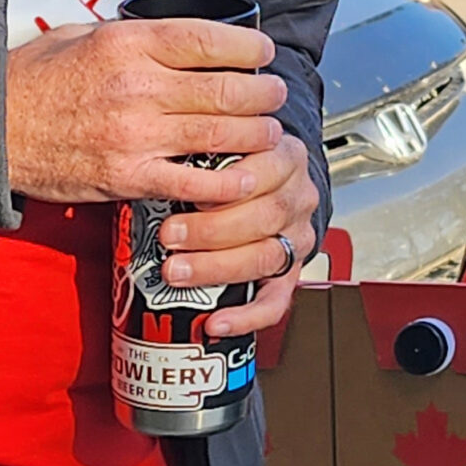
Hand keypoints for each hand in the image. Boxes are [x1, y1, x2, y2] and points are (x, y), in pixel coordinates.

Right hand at [5, 18, 286, 203]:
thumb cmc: (36, 77)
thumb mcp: (83, 33)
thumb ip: (136, 35)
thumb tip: (184, 34)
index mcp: (128, 43)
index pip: (209, 39)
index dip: (249, 46)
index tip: (264, 51)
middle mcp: (138, 86)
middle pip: (228, 88)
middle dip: (264, 92)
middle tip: (276, 94)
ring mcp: (135, 134)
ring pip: (221, 133)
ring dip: (257, 134)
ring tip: (269, 133)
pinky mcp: (129, 176)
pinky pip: (194, 181)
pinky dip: (227, 183)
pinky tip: (245, 179)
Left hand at [153, 132, 320, 337]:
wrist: (268, 187)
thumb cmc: (241, 166)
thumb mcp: (230, 144)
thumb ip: (211, 148)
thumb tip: (168, 154)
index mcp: (287, 158)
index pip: (266, 169)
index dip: (230, 186)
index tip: (194, 194)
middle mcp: (297, 199)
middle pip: (265, 215)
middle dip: (212, 230)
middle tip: (170, 236)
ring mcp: (296, 239)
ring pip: (266, 258)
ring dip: (216, 267)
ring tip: (177, 271)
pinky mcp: (289, 275)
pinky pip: (274, 302)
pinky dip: (244, 316)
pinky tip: (215, 321)